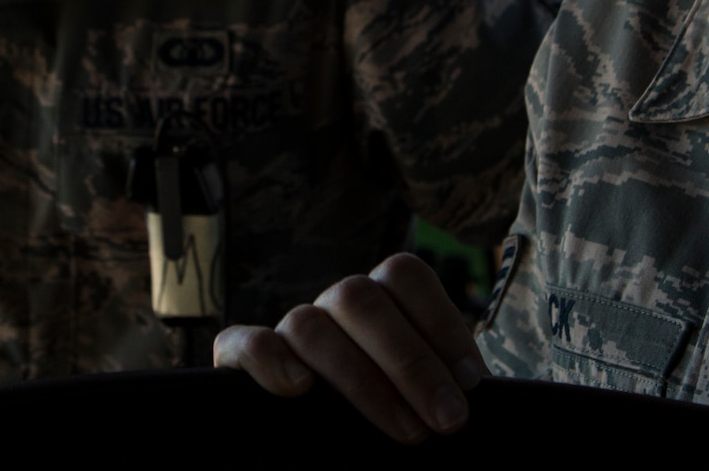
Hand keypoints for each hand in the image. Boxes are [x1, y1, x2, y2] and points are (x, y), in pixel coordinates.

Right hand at [213, 252, 489, 444]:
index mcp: (377, 303)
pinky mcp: (237, 364)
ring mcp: (284, 334)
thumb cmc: (391, 433)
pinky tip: (301, 388)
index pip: (403, 276)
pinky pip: (242, 343)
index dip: (440, 322)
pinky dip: (269, 359)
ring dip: (361, 378)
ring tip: (405, 432)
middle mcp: (329, 310)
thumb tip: (472, 394)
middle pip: (359, 298)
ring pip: (308, 324)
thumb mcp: (421, 409)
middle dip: (410, 361)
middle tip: (449, 420)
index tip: (472, 383)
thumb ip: (439, 392)